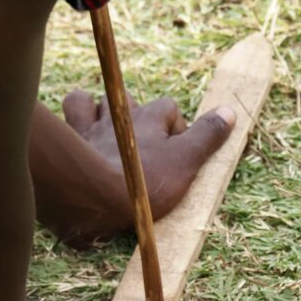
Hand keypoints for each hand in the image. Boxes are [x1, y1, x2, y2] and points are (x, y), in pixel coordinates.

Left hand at [29, 94, 234, 246]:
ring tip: (107, 132)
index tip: (176, 157)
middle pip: (132, 102)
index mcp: (152, 117)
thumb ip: (207, 136)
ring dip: (102, 111)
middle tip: (141, 147)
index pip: (170, 110)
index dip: (175, 131)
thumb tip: (230, 112)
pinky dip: (74, 116)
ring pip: (97, 102)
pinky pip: (71, 110)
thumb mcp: (186, 163)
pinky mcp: (71, 138)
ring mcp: (93, 125)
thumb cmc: (143, 184)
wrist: (93, 199)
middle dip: (137, 117)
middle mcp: (122, 114)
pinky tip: (77, 130)